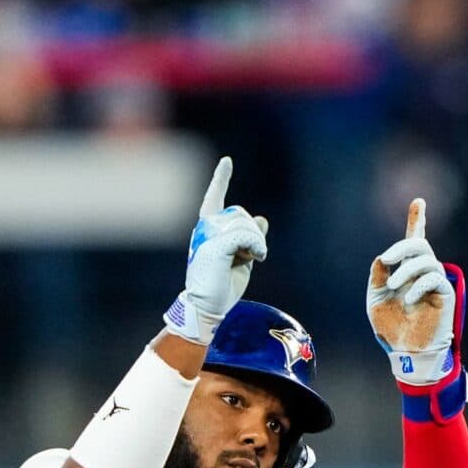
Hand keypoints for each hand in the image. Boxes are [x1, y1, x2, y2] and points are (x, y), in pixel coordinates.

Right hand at [165, 155, 267, 345]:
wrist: (207, 306)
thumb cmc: (222, 285)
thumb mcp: (241, 258)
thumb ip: (250, 239)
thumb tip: (262, 220)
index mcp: (208, 230)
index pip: (214, 199)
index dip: (220, 180)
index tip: (226, 162)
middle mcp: (205, 229)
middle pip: (239, 214)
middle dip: (252, 233)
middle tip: (252, 255)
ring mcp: (208, 236)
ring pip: (244, 223)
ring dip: (255, 242)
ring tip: (252, 259)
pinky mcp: (215, 246)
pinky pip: (244, 235)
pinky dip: (256, 246)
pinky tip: (257, 258)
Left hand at [367, 198, 457, 384]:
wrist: (405, 350)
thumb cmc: (390, 326)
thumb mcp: (375, 298)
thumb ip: (377, 276)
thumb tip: (382, 258)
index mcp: (406, 271)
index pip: (413, 241)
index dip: (416, 220)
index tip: (418, 200)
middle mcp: (422, 272)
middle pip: (418, 245)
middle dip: (402, 246)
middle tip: (386, 260)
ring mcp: (434, 282)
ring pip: (425, 261)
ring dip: (406, 270)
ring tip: (394, 288)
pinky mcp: (444, 294)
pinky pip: (434, 278)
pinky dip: (418, 285)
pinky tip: (409, 299)